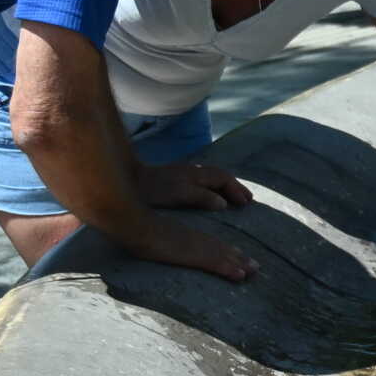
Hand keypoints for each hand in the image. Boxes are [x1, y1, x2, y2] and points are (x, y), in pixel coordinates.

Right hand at [120, 212, 257, 282]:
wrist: (130, 221)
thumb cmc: (131, 225)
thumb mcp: (145, 230)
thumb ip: (152, 236)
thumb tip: (146, 242)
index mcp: (182, 233)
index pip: (207, 242)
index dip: (222, 250)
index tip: (236, 255)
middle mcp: (192, 238)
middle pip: (220, 249)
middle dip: (238, 258)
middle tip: (255, 266)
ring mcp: (193, 246)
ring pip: (222, 257)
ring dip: (240, 264)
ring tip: (254, 271)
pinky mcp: (191, 254)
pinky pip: (215, 264)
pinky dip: (230, 269)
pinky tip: (241, 276)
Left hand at [136, 158, 251, 212]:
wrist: (129, 182)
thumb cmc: (154, 189)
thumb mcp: (180, 194)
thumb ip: (203, 197)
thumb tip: (223, 204)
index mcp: (197, 174)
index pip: (224, 178)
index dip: (237, 190)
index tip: (246, 204)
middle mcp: (193, 171)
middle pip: (221, 177)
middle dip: (235, 188)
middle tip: (247, 201)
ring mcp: (184, 175)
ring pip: (212, 179)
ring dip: (225, 188)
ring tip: (233, 200)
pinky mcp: (175, 180)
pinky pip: (202, 182)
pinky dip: (213, 189)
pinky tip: (210, 197)